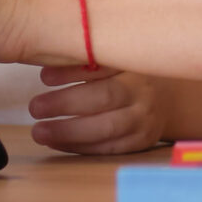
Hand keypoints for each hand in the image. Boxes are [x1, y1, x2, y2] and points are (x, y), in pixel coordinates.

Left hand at [26, 65, 169, 154]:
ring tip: (39, 131)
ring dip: (69, 131)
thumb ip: (87, 58)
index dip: (72, 71)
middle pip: (105, 96)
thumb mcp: (114, 60)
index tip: (44, 76)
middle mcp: (142, 90)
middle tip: (35, 107)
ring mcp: (145, 118)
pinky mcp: (141, 141)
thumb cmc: (126, 75)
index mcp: (133, 63)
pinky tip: (55, 142)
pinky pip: (108, 147)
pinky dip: (79, 146)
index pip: (103, 65)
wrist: (166, 99)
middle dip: (66, 103)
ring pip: (107, 127)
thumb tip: (44, 54)